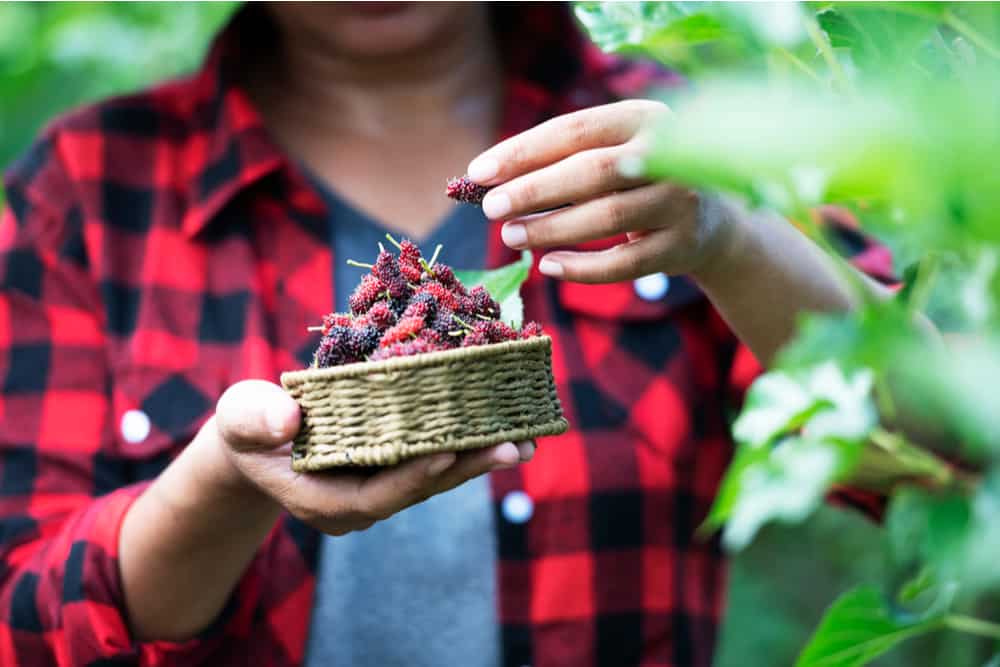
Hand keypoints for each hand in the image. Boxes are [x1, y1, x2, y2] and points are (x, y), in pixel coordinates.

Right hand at [212, 380, 532, 535]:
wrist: (258, 444)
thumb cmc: (248, 428)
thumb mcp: (240, 417)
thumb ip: (254, 419)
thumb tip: (287, 418)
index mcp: (323, 500)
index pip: (377, 494)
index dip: (414, 475)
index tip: (449, 450)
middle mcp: (360, 504)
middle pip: (420, 488)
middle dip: (466, 467)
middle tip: (514, 447)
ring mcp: (379, 489)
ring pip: (435, 478)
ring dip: (479, 458)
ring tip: (526, 440)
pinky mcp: (393, 471)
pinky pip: (434, 460)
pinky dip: (466, 444)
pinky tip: (504, 428)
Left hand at [467, 100, 737, 282]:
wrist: (715, 221)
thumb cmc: (640, 181)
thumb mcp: (614, 153)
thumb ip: (563, 159)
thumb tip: (487, 180)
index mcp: (645, 117)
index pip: (576, 128)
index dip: (524, 151)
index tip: (479, 172)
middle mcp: (671, 154)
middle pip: (593, 171)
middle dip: (535, 190)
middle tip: (491, 208)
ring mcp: (681, 201)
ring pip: (608, 216)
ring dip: (552, 227)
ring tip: (511, 235)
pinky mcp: (683, 246)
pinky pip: (625, 262)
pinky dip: (583, 268)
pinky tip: (548, 266)